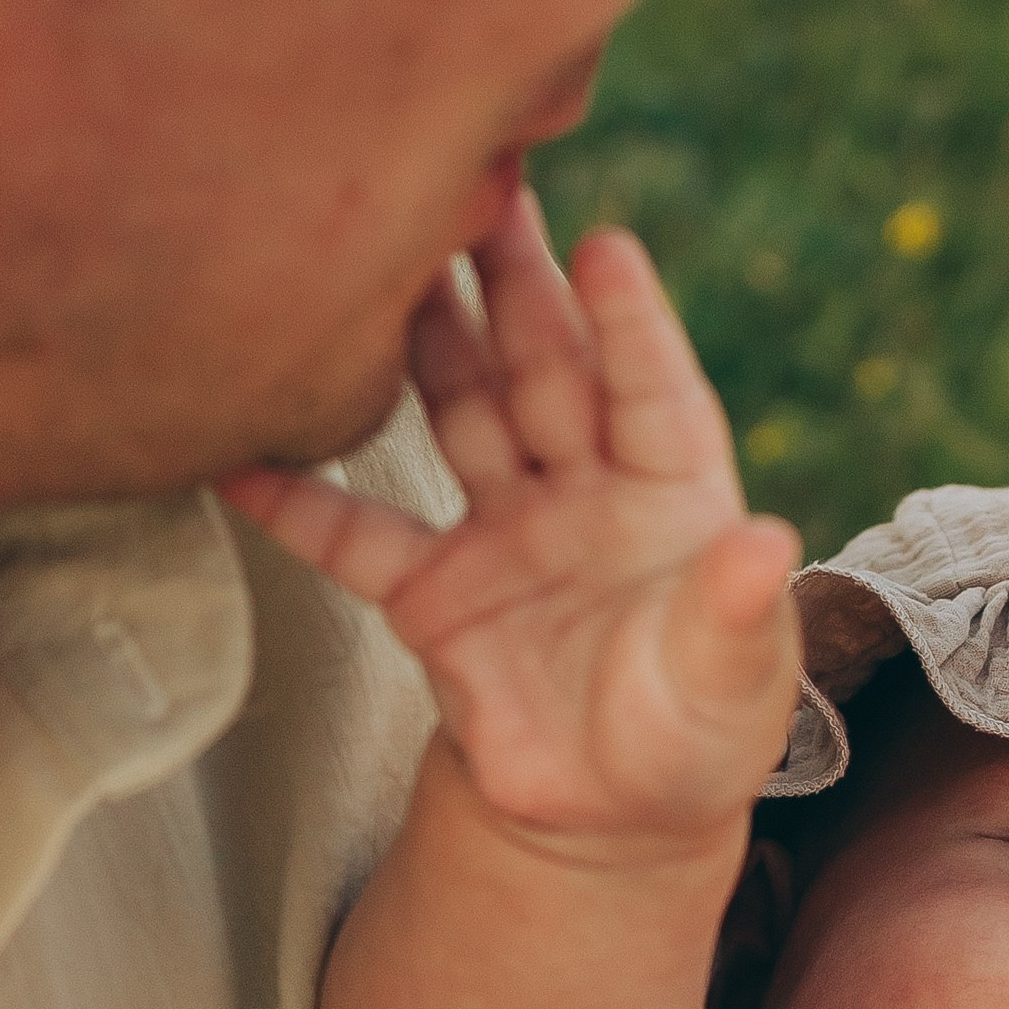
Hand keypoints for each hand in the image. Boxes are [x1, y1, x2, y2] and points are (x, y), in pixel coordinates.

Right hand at [228, 196, 799, 850]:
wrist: (611, 822)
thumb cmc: (697, 736)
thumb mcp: (733, 681)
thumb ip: (740, 614)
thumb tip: (768, 543)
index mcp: (675, 494)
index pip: (652, 390)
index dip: (630, 323)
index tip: (606, 246)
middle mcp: (586, 491)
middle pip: (544, 367)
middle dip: (510, 282)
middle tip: (476, 186)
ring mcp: (504, 532)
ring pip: (456, 412)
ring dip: (418, 342)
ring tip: (372, 260)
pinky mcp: (434, 595)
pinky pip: (355, 534)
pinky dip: (297, 497)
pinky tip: (240, 448)